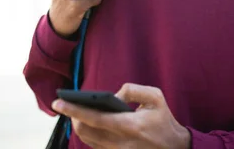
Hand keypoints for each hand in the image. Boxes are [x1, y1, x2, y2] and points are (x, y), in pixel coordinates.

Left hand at [51, 83, 190, 148]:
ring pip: (87, 140)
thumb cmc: (164, 120)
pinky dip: (87, 133)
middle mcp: (120, 142)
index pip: (94, 118)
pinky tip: (85, 122)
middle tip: (65, 104)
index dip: (74, 110)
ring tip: (73, 112)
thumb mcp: (155, 97)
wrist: (174, 147)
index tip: (59, 102)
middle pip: (85, 131)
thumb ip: (133, 90)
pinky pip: (94, 145)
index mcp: (130, 125)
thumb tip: (114, 95)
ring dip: (77, 125)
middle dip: (72, 117)